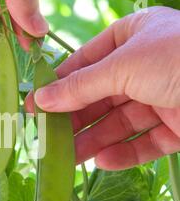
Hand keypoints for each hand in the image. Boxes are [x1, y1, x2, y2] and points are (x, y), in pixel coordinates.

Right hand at [25, 6, 179, 169]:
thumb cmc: (179, 58)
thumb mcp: (122, 66)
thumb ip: (80, 86)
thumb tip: (41, 99)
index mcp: (133, 38)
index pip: (85, 63)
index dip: (59, 85)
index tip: (35, 106)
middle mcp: (145, 66)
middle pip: (99, 97)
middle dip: (73, 119)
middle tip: (46, 138)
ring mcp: (161, 97)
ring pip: (118, 124)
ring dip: (92, 142)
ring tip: (67, 159)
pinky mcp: (177, 126)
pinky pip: (144, 142)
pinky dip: (124, 154)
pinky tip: (102, 162)